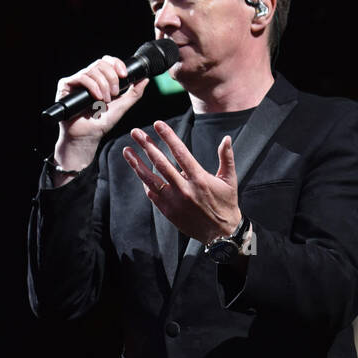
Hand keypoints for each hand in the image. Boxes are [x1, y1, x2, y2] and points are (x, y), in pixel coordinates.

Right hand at [54, 55, 148, 148]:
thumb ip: (133, 93)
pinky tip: (97, 98)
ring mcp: (76, 81)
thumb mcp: (122, 106)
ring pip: (92, 70)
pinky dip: (93, 87)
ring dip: (103, 85)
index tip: (124, 74)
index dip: (116, 64)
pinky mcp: (66, 85)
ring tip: (105, 101)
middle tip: (115, 93)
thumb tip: (145, 79)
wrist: (87, 137)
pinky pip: (81, 77)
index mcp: (100, 79)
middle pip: (101, 63)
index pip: (107, 62)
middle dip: (111, 77)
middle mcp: (87, 77)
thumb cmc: (101, 123)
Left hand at [122, 120, 241, 243]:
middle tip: (135, 132)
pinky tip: (138, 170)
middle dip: (147, 145)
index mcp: (199, 178)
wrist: (221, 233)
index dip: (168, 137)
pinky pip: (152, 193)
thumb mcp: (230, 180)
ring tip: (127, 151)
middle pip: (160, 163)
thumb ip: (227, 158)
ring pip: (151, 179)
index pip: (180, 152)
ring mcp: (174, 201)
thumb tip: (226, 138)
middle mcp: (184, 189)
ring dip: (137, 164)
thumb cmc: (226, 204)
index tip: (157, 124)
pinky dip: (145, 181)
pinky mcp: (168, 211)